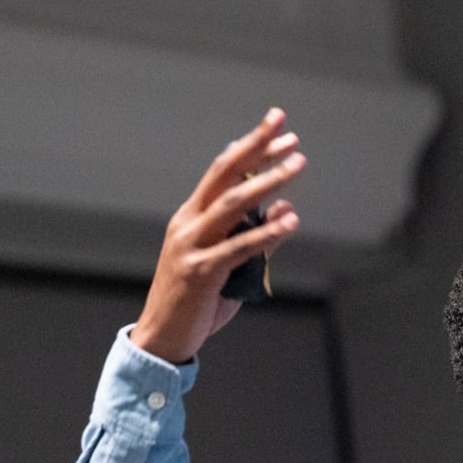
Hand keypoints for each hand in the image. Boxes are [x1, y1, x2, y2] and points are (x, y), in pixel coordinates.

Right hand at [130, 108, 304, 364]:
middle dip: (258, 149)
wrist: (164, 337)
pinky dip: (267, 232)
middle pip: (225, 174)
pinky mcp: (201, 272)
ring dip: (269, 181)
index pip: (224, 171)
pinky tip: (291, 220)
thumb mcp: (231, 262)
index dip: (251, 147)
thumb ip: (257, 236)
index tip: (278, 126)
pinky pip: (239, 247)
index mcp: (192, 216)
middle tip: (290, 133)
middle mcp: (189, 223)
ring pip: (234, 204)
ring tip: (298, 165)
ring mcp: (192, 245)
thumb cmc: (198, 300)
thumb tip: (287, 207)